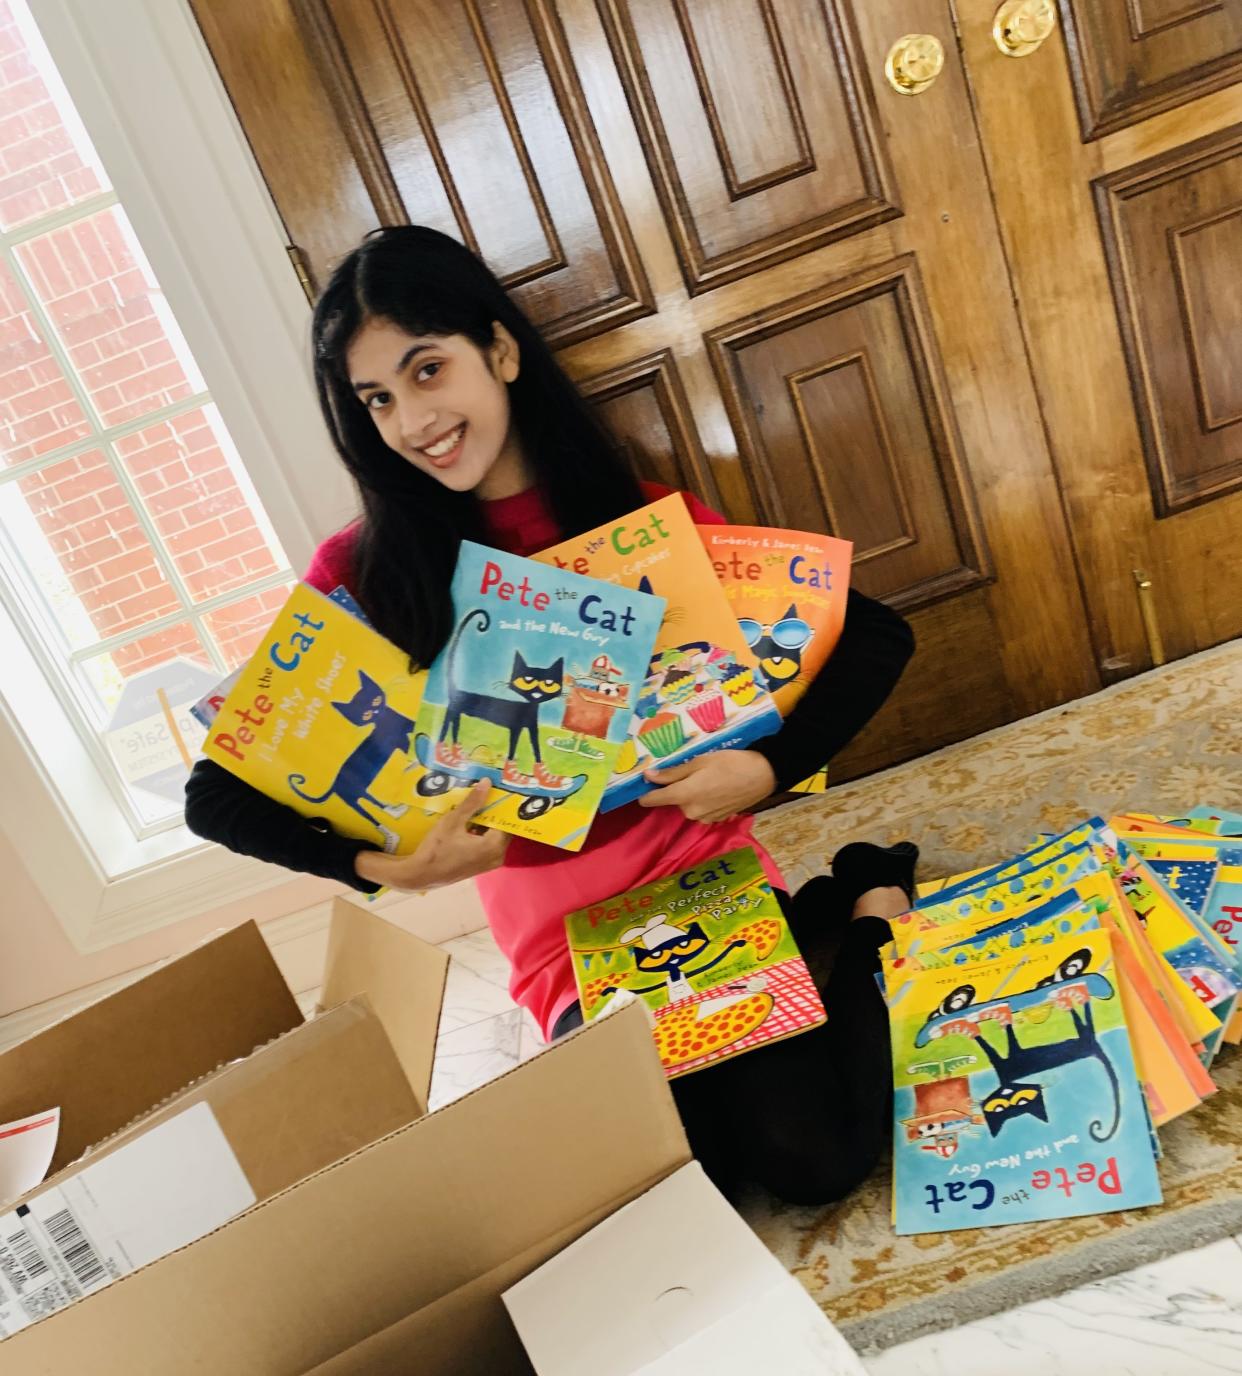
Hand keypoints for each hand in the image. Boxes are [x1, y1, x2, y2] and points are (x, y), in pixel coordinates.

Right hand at [355, 780, 509, 890]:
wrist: (421, 875)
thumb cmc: (437, 848)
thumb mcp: (453, 821)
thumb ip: (472, 802)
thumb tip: (487, 782)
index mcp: (494, 845)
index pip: (506, 820)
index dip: (502, 805)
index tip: (498, 790)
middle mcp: (498, 856)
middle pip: (503, 829)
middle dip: (495, 812)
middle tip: (489, 793)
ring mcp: (490, 863)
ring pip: (495, 836)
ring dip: (488, 822)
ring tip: (479, 803)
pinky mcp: (481, 866)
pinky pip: (488, 845)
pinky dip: (482, 833)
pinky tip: (471, 821)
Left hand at [637, 750, 776, 824]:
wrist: (762, 776)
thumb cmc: (730, 763)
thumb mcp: (699, 762)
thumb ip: (672, 773)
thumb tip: (648, 776)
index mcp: (684, 795)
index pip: (654, 800)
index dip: (645, 794)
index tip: (641, 787)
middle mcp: (691, 811)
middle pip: (673, 800)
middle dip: (677, 788)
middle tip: (690, 770)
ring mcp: (704, 818)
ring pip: (688, 804)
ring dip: (691, 793)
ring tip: (707, 777)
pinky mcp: (716, 820)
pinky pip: (701, 809)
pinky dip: (704, 799)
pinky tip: (716, 787)